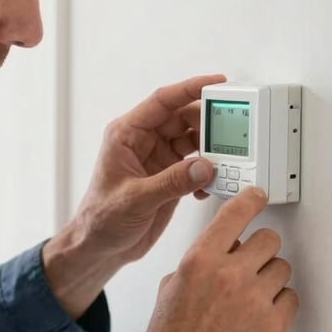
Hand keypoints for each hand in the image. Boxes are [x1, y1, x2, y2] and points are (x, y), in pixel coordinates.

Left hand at [70, 74, 225, 267]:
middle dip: (207, 121)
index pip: (162, 101)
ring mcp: (157, 159)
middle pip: (182, 118)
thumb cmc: (100, 220)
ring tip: (226, 159)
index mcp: (126, 135)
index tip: (217, 83)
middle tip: (231, 127)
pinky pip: (196, 164)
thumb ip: (171, 182)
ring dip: (211, 149)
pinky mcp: (169, 178)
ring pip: (192, 140)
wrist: (100, 248)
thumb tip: (204, 166)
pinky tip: (210, 186)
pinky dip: (207, 172)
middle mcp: (143, 142)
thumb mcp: (135, 199)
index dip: (190, 88)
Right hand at [118, 187, 299, 331]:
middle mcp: (229, 275)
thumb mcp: (170, 289)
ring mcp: (254, 301)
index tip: (257, 197)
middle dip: (259, 251)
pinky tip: (258, 315)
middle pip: (268, 240)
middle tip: (249, 265)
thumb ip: (197, 264)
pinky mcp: (273, 326)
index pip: (236, 213)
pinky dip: (277, 305)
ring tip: (249, 298)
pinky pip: (289, 299)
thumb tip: (217, 253)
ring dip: (268, 279)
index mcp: (200, 261)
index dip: (251, 201)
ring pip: (281, 269)